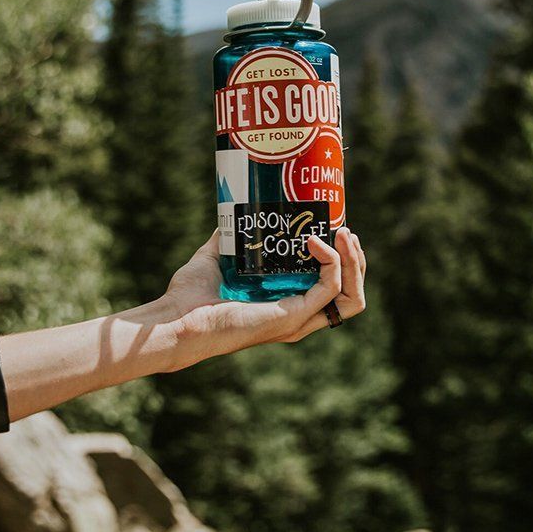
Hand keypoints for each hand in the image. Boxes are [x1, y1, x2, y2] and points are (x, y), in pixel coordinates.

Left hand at [157, 227, 366, 370]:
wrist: (176, 318)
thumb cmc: (189, 296)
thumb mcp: (215, 257)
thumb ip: (230, 238)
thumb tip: (236, 212)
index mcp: (286, 305)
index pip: (332, 289)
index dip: (341, 261)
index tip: (334, 229)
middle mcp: (297, 316)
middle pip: (350, 295)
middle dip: (356, 261)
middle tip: (345, 231)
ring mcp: (297, 319)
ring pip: (350, 296)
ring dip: (354, 263)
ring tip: (344, 234)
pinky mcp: (292, 316)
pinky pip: (329, 289)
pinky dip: (332, 262)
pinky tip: (315, 241)